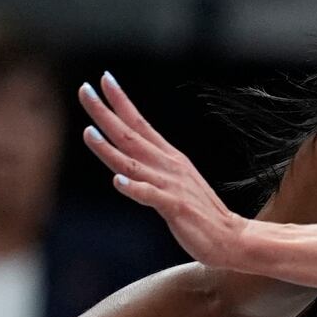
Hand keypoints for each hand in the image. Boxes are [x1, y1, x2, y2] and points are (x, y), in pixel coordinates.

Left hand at [80, 73, 248, 267]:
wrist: (232, 237)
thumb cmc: (200, 213)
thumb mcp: (175, 183)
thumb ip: (152, 170)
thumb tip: (126, 164)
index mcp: (169, 158)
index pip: (140, 124)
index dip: (121, 102)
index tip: (104, 79)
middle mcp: (168, 166)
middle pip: (130, 136)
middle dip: (105, 113)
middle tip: (84, 90)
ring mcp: (172, 186)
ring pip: (134, 164)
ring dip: (109, 148)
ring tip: (88, 131)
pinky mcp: (175, 208)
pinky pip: (151, 196)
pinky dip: (134, 188)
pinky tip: (117, 181)